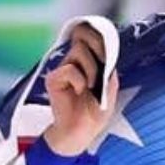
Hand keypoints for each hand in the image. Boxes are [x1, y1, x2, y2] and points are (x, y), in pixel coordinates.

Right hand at [43, 24, 118, 155]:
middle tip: (104, 63)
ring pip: (79, 51)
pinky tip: (79, 92)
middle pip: (82, 34)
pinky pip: (70, 69)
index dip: (98, 34)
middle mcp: (74, 60)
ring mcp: (63, 68)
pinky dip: (80, 81)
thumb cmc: (95, 110)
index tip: (109, 49)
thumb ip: (109, 65)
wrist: (83, 131)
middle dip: (98, 45)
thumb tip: (108, 47)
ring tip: (91, 86)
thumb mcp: (110, 85)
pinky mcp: (54, 79)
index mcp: (88, 59)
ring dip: (91, 69)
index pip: (89, 33)